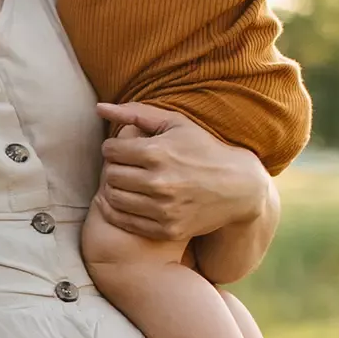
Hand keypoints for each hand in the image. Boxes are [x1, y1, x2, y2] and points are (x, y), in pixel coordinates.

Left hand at [93, 102, 266, 241]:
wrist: (240, 188)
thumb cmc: (204, 149)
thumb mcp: (175, 124)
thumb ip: (135, 113)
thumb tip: (98, 107)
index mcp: (158, 153)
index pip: (110, 150)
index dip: (113, 148)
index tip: (124, 150)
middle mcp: (159, 183)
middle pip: (110, 175)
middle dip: (113, 168)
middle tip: (124, 167)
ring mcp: (163, 209)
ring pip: (113, 198)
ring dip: (114, 189)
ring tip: (127, 183)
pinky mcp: (167, 229)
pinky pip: (125, 222)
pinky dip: (120, 211)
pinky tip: (130, 201)